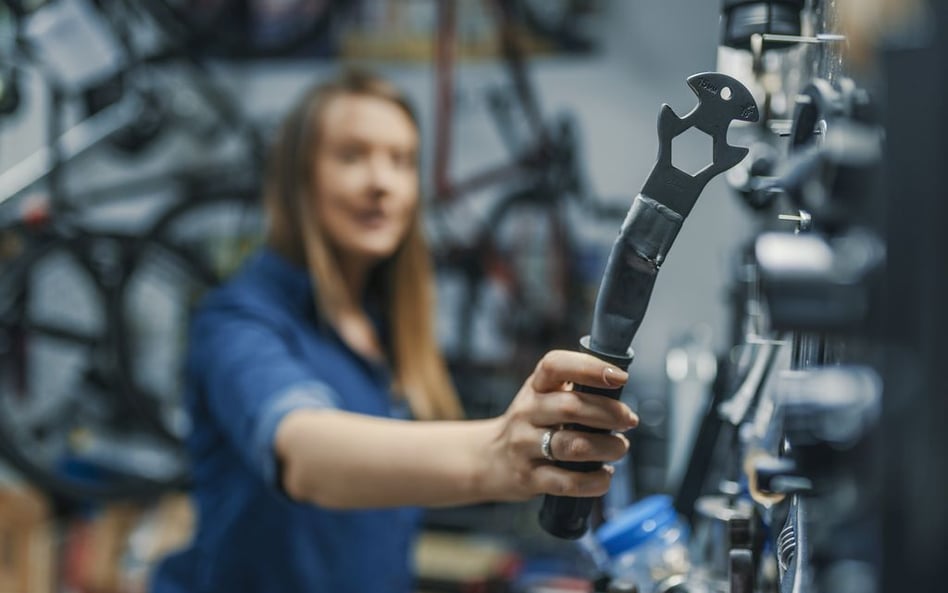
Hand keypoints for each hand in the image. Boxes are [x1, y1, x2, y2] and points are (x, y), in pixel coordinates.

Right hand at [480, 350, 638, 500]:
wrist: (489, 459)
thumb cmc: (530, 424)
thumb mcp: (543, 397)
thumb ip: (574, 390)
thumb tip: (619, 389)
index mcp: (534, 387)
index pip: (555, 365)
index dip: (590, 367)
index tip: (620, 377)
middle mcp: (526, 412)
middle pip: (572, 407)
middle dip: (610, 414)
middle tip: (629, 420)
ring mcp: (524, 446)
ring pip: (574, 446)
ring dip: (608, 447)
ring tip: (620, 447)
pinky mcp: (528, 477)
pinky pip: (568, 482)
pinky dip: (596, 480)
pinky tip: (605, 475)